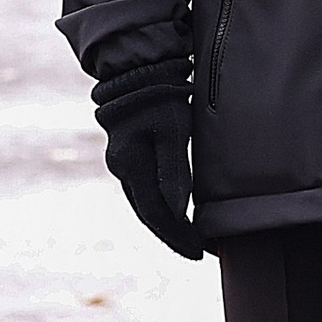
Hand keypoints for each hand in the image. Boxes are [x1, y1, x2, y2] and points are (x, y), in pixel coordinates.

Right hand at [101, 96, 205, 259]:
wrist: (138, 68)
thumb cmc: (159, 97)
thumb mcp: (172, 132)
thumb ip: (174, 172)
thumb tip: (176, 212)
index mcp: (131, 167)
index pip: (157, 215)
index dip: (178, 236)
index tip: (198, 253)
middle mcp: (122, 169)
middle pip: (149, 213)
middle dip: (174, 234)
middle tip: (199, 251)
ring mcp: (123, 162)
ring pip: (145, 202)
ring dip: (167, 221)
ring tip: (190, 237)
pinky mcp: (129, 153)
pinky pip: (144, 188)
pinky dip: (160, 204)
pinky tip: (175, 210)